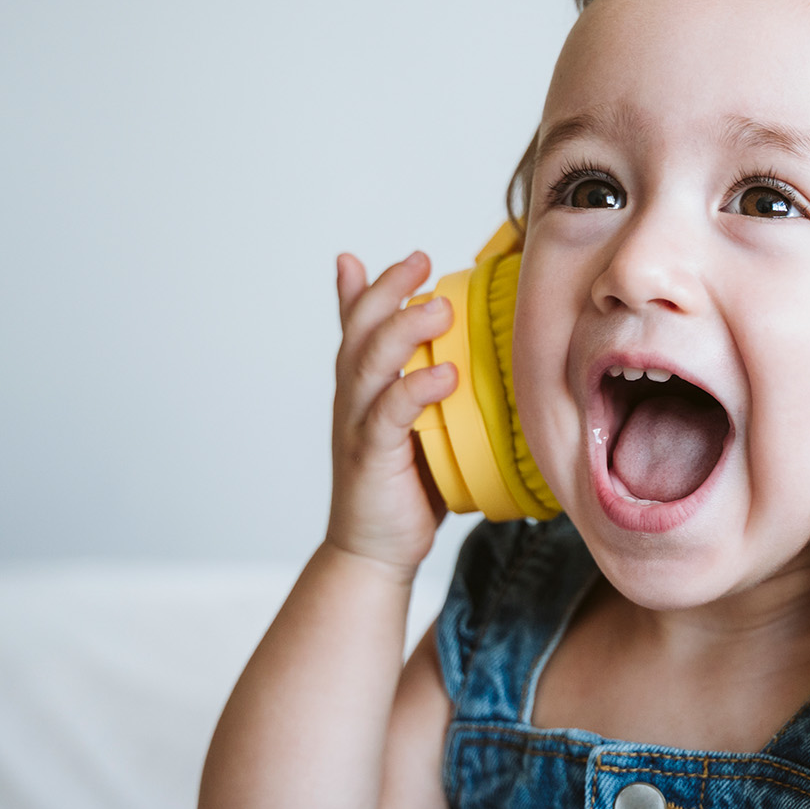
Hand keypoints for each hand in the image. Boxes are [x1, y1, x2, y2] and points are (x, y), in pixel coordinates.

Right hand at [325, 251, 457, 576]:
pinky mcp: (370, 457)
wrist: (375, 550)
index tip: (416, 258)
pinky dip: (414, 389)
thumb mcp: (418, 424)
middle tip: (423, 264)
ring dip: (403, 331)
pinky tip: (445, 375)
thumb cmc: (406, 483)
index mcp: (363, 385)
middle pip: (360, 330)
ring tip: (440, 309)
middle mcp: (352, 397)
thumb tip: (457, 350)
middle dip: (389, 291)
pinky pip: (388, 414)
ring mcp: (356, 425)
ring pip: (369, 363)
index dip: (379, 285)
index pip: (360, 321)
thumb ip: (429, 382)